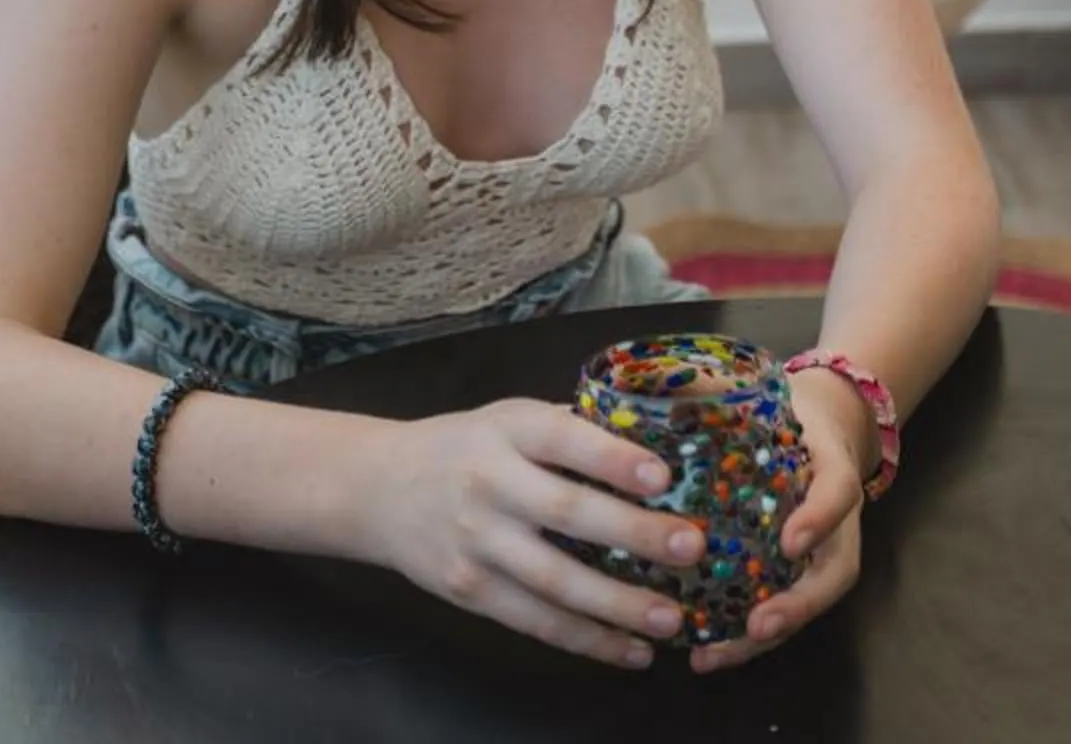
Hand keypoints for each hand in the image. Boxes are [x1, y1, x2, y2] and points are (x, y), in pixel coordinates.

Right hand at [357, 398, 705, 668]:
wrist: (380, 488)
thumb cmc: (467, 448)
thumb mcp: (509, 419)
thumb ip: (570, 433)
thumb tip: (660, 447)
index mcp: (507, 431)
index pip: (562, 441)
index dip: (611, 459)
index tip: (662, 477)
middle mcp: (489, 484)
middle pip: (565, 513)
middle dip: (632, 533)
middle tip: (689, 547)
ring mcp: (475, 542)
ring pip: (553, 581)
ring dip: (617, 605)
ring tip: (670, 619)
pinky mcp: (469, 591)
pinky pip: (534, 621)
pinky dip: (585, 639)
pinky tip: (630, 650)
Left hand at [690, 365, 870, 673]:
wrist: (823, 423)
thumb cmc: (786, 409)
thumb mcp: (767, 389)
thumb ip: (720, 386)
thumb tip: (661, 378)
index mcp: (833, 469)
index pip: (837, 492)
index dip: (819, 518)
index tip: (790, 542)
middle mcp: (835, 521)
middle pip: (831, 574)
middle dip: (796, 606)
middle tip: (758, 626)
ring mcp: (819, 552)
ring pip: (804, 604)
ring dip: (762, 639)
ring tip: (711, 657)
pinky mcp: (793, 573)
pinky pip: (777, 609)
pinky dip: (743, 637)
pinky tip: (699, 653)